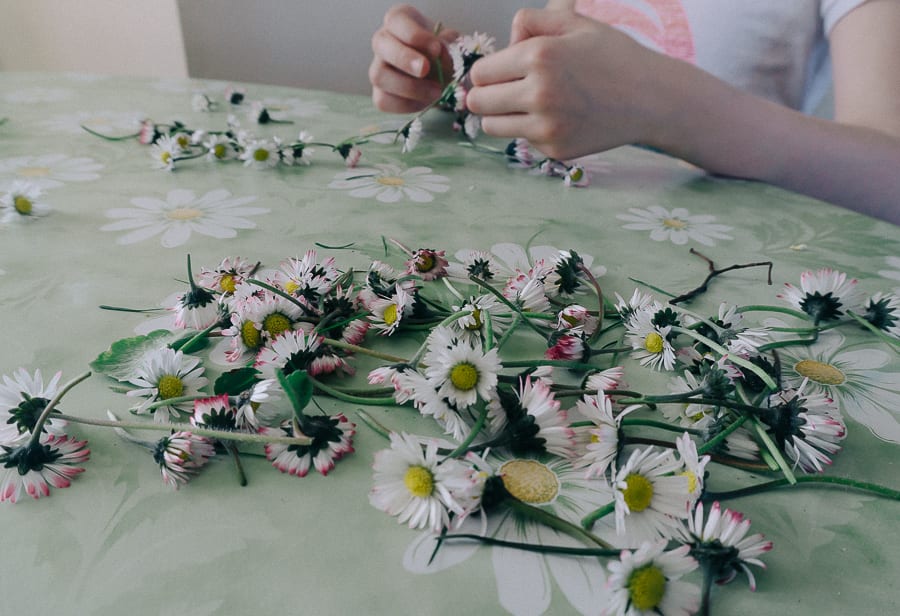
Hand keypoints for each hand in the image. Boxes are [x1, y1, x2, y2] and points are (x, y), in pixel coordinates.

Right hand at [369, 4, 459, 112]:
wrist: (443, 77)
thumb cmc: (444, 54)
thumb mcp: (450, 44)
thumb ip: (447, 45)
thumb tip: (440, 52)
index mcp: (399, 20)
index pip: (397, 20)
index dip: (415, 35)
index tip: (436, 48)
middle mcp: (383, 41)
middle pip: (380, 44)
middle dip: (404, 58)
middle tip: (426, 69)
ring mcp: (378, 68)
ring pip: (379, 75)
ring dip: (409, 86)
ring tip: (436, 91)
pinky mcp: (379, 93)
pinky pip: (383, 100)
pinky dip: (407, 104)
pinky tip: (425, 101)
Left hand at [466, 3, 673, 159]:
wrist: (651, 98)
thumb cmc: (612, 56)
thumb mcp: (574, 24)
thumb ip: (531, 22)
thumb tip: (502, 44)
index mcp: (538, 56)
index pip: (479, 73)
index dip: (488, 71)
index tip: (502, 72)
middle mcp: (539, 93)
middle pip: (478, 102)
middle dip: (486, 94)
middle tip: (504, 91)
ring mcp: (546, 126)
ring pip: (491, 127)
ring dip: (500, 116)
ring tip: (524, 105)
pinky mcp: (555, 149)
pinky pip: (522, 140)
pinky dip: (531, 130)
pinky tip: (557, 118)